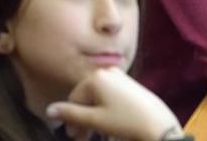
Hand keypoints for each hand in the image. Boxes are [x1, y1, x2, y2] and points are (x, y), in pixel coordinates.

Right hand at [46, 68, 181, 140]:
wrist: (157, 123)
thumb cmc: (125, 121)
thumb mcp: (95, 120)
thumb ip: (71, 114)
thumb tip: (49, 110)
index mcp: (96, 77)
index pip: (73, 98)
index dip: (69, 119)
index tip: (72, 136)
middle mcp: (107, 72)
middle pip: (85, 98)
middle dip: (80, 120)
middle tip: (80, 138)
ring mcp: (119, 77)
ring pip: (97, 98)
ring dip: (91, 117)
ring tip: (92, 135)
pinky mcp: (129, 84)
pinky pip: (108, 97)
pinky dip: (103, 110)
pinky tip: (105, 125)